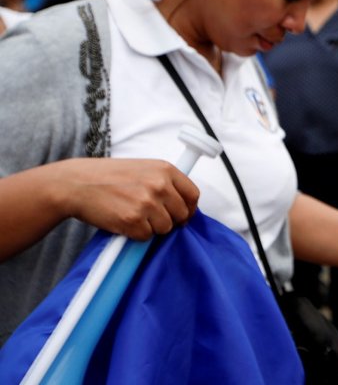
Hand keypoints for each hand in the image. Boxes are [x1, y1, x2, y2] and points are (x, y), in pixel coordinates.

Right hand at [57, 158, 199, 239]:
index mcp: (165, 169)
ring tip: (134, 216)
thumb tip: (183, 204)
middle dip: (170, 220)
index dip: (189, 208)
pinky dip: (136, 234)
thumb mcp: (143, 168)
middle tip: (152, 218)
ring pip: (165, 228)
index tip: (182, 215)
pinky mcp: (133, 220)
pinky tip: (123, 222)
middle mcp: (160, 185)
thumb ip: (164, 182)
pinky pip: (146, 237)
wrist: (76, 183)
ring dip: (152, 228)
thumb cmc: (108, 176)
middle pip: (182, 215)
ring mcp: (147, 203)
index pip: (193, 195)